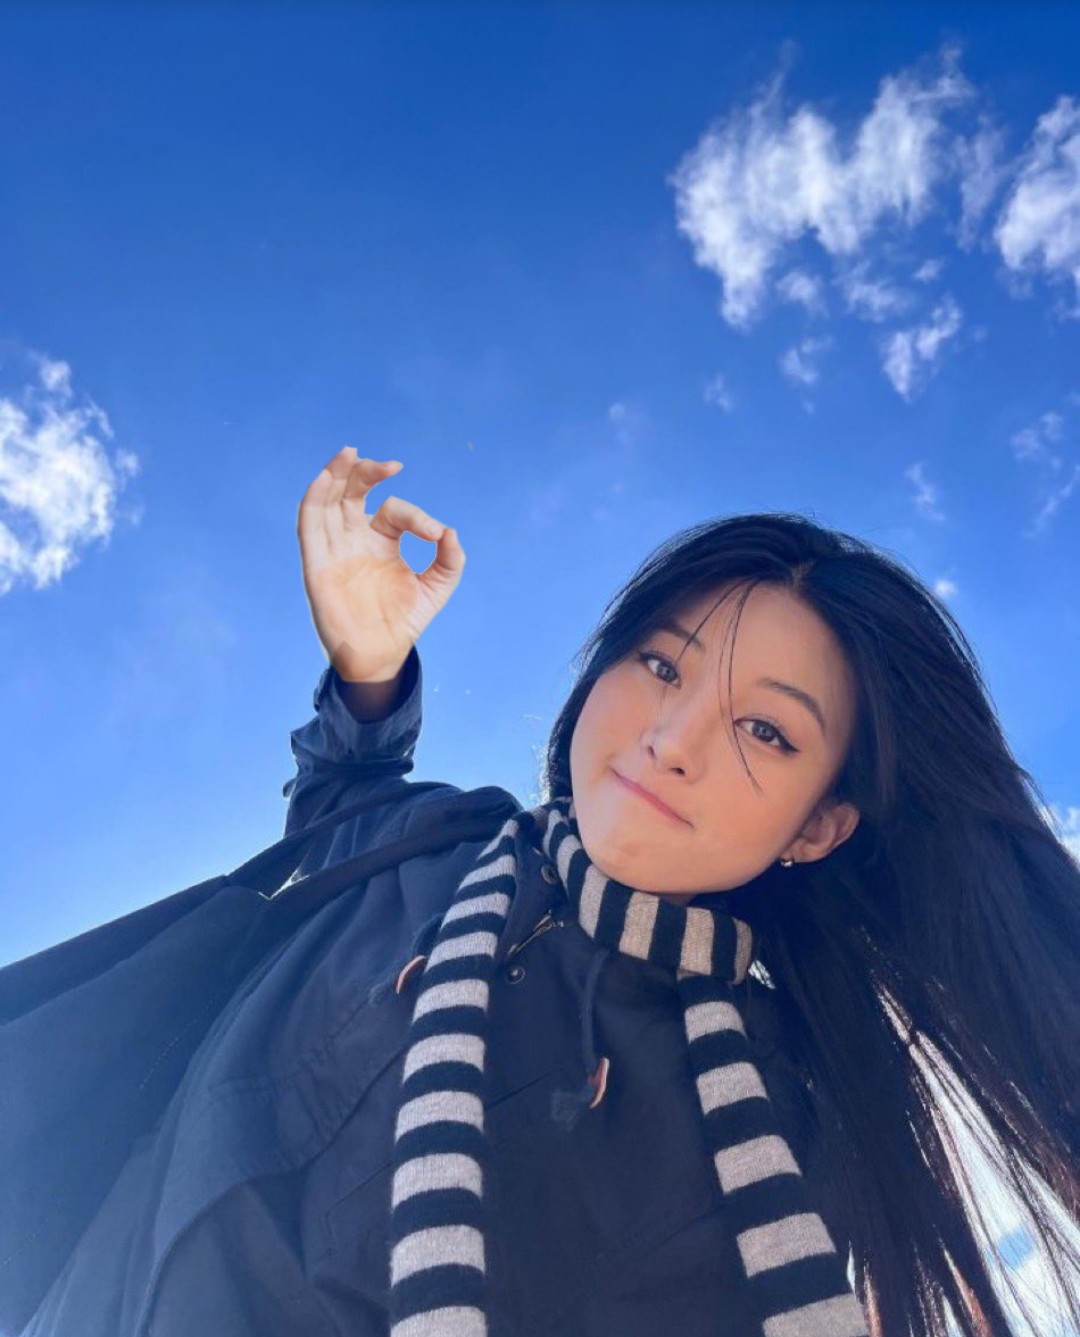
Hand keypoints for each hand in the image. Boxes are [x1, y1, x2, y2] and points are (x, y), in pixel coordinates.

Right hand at [297, 447, 464, 681]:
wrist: (381, 655)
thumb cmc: (404, 621)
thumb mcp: (437, 588)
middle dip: (366, 472)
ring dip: (335, 474)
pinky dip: (314, 499)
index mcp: (382, 540)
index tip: (434, 535)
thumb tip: (449, 532)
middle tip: (388, 465)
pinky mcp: (316, 563)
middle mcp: (355, 538)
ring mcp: (334, 548)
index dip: (416, 516)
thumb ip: (450, 561)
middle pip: (352, 492)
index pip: (394, 510)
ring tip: (348, 453)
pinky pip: (309, 524)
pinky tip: (325, 480)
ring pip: (327, 500)